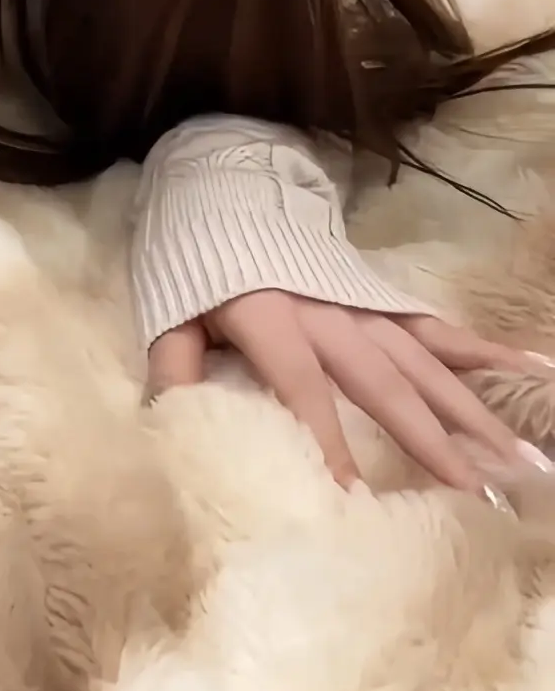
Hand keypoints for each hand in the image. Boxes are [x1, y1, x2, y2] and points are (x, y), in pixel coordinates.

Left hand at [147, 291, 553, 496]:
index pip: (303, 390)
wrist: (231, 194)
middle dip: (431, 438)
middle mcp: (330, 314)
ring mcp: (365, 306)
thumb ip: (176, 367)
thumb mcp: (171, 315)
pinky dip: (486, 351)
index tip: (353, 496)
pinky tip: (531, 370)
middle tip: (476, 489)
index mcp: (271, 318)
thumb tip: (172, 421)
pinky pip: (440, 329)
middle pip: (386, 382)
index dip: (327, 441)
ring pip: (426, 363)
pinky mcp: (385, 300)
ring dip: (473, 410)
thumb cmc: (197, 268)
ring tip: (517, 456)